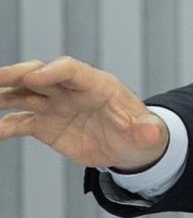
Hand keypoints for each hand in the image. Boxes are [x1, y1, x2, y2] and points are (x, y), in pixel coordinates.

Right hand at [0, 57, 167, 171]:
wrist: (129, 147)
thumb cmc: (141, 133)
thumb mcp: (148, 133)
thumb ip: (146, 130)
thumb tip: (152, 131)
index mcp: (98, 84)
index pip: (71, 69)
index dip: (52, 71)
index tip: (33, 78)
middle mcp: (71, 90)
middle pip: (39, 74)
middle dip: (17, 74)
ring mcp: (55, 105)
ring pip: (22, 95)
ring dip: (1, 95)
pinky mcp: (44, 124)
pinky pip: (17, 122)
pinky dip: (1, 126)